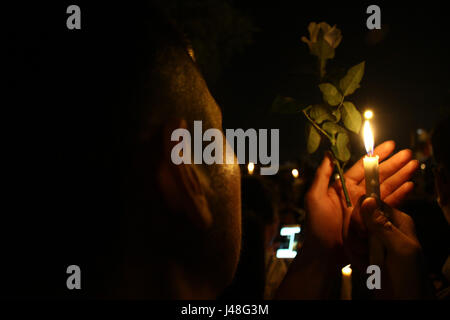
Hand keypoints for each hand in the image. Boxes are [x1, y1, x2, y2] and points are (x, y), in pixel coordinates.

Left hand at [304, 140, 417, 255]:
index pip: (362, 167)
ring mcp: (366, 207)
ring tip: (413, 166)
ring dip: (400, 176)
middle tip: (408, 153)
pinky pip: (388, 204)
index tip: (389, 145)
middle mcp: (356, 194)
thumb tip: (327, 152)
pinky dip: (399, 195)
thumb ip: (322, 175)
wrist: (325, 253)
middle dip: (393, 164)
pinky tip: (409, 186)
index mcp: (343, 187)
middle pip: (377, 175)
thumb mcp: (315, 197)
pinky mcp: (374, 219)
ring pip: (386, 187)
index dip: (376, 156)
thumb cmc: (317, 225)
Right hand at [358, 198, 423, 298]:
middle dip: (357, 235)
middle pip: (357, 218)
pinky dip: (354, 258)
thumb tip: (367, 199)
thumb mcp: (398, 248)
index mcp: (396, 221)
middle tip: (366, 250)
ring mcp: (374, 241)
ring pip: (351, 233)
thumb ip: (381, 225)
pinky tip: (365, 268)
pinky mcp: (365, 253)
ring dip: (356, 249)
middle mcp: (383, 228)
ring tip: (368, 263)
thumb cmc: (409, 276)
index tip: (362, 231)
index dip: (362, 215)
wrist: (405, 301)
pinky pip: (350, 247)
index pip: (370, 204)